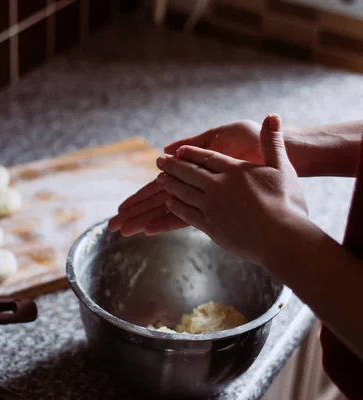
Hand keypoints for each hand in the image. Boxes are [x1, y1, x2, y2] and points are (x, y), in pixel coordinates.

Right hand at [108, 120, 263, 235]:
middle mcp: (194, 187)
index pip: (157, 188)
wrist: (280, 153)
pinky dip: (165, 222)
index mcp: (191, 172)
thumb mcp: (220, 135)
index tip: (120, 209)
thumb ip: (195, 143)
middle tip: (112, 227)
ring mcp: (203, 197)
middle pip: (156, 203)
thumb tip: (167, 151)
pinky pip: (184, 215)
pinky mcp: (214, 204)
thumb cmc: (249, 141)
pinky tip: (149, 230)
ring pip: (166, 211)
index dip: (138, 198)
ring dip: (144, 221)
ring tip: (124, 232)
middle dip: (134, 214)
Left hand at [155, 114, 307, 263]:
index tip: (178, 150)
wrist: (283, 240)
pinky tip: (170, 203)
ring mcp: (212, 208)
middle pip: (189, 173)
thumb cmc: (288, 204)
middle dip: (173, 166)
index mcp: (235, 171)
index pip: (207, 157)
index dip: (191, 153)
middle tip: (159, 161)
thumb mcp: (283, 168)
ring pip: (184, 192)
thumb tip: (273, 115)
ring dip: (170, 185)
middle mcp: (218, 187)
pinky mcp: (210, 227)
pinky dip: (176, 207)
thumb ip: (273, 142)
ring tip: (158, 180)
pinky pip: (187, 214)